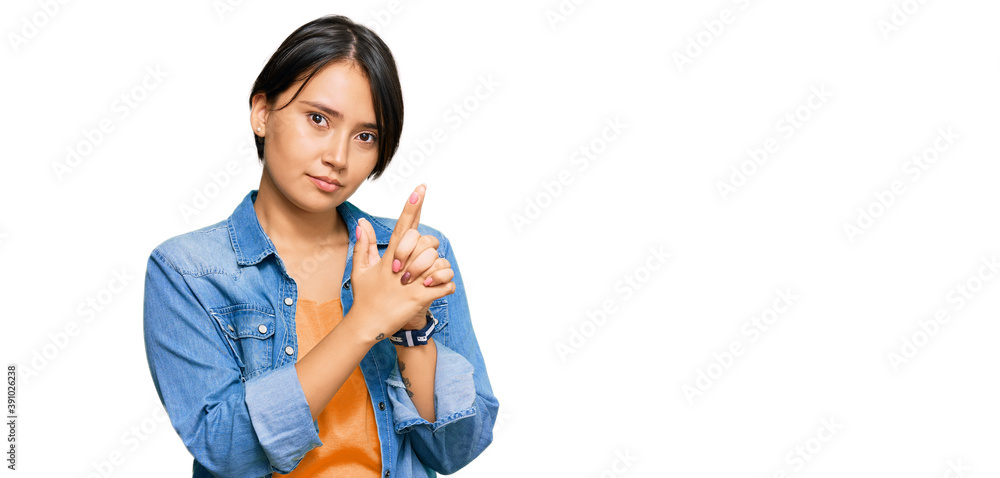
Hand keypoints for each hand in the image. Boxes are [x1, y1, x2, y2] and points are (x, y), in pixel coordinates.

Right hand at [348, 185, 454, 340]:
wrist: (365, 326)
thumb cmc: (365, 297)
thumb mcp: (361, 269)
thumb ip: (363, 245)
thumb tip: (362, 222)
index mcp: (389, 257)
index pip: (402, 226)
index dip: (412, 206)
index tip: (421, 188)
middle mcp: (400, 267)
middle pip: (425, 243)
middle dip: (429, 249)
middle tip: (421, 264)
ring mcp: (410, 283)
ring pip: (438, 263)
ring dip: (439, 270)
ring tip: (430, 280)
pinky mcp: (418, 299)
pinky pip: (443, 286)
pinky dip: (446, 287)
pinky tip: (439, 290)